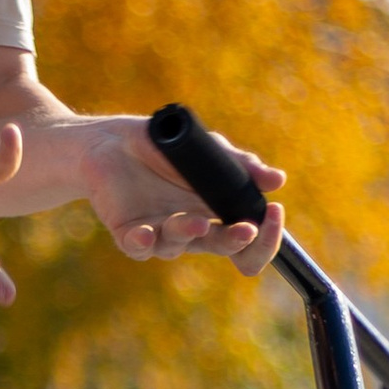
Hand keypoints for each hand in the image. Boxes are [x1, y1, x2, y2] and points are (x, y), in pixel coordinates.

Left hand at [81, 117, 286, 271]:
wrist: (110, 141)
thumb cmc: (161, 149)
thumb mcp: (207, 151)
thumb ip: (239, 166)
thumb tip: (277, 180)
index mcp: (214, 213)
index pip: (248, 238)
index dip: (264, 235)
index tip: (274, 212)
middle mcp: (190, 230)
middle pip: (221, 247)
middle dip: (237, 241)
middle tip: (246, 229)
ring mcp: (159, 233)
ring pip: (178, 245)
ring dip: (188, 233)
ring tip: (194, 221)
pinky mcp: (127, 232)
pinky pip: (137, 247)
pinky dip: (142, 243)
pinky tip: (146, 234)